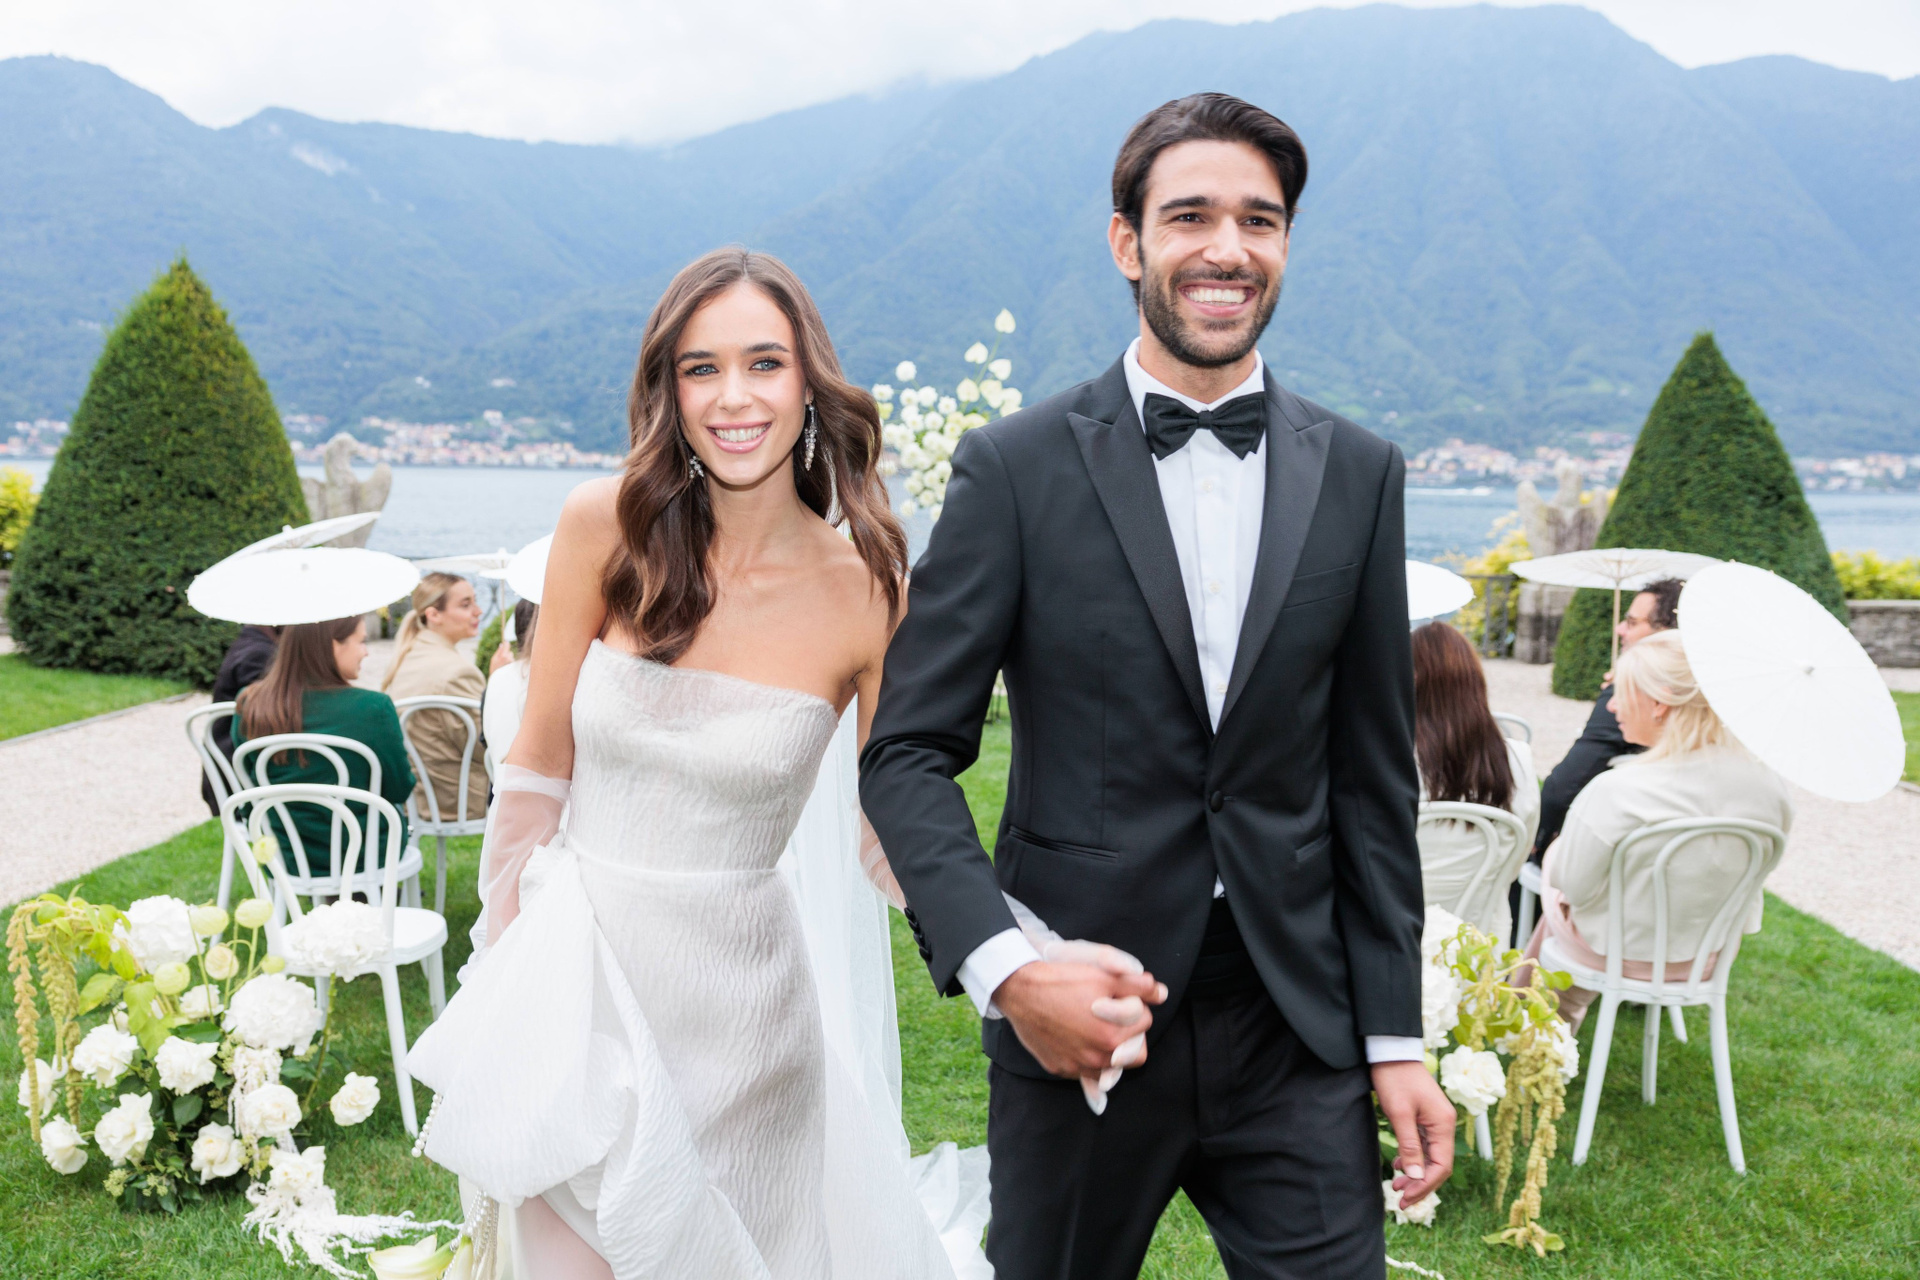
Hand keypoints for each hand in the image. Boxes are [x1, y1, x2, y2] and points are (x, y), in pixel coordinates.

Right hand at [490, 642, 514, 672]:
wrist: (497, 678)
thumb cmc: (494, 668)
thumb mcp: (494, 659)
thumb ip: (498, 651)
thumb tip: (502, 644)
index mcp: (503, 655)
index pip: (507, 645)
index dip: (506, 643)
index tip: (505, 643)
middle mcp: (509, 658)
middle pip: (509, 651)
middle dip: (506, 653)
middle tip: (501, 659)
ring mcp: (512, 662)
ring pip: (511, 657)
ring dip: (508, 658)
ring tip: (503, 664)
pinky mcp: (513, 665)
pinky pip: (512, 661)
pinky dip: (509, 662)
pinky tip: (506, 667)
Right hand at [994, 959, 1165, 1077]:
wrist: (1020, 990)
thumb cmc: (1062, 981)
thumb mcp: (1103, 976)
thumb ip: (1137, 986)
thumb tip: (1161, 993)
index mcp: (1112, 1035)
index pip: (1145, 1022)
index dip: (1135, 1006)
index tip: (1120, 998)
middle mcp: (1097, 1058)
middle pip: (1135, 1053)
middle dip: (1131, 1034)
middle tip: (1115, 1017)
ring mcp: (1078, 1067)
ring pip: (1112, 1068)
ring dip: (1112, 1050)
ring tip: (1098, 1028)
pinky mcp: (1061, 1069)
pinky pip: (1085, 1073)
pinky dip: (1088, 1059)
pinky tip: (1079, 1040)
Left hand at [1373, 1060, 1454, 1209]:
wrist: (1390, 1051)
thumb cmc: (1394, 1078)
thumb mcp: (1399, 1114)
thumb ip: (1409, 1146)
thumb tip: (1415, 1178)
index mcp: (1443, 1124)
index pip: (1441, 1166)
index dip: (1424, 1185)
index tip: (1405, 1198)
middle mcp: (1444, 1125)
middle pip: (1438, 1165)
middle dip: (1419, 1184)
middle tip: (1399, 1199)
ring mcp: (1436, 1121)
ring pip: (1430, 1157)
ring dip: (1415, 1173)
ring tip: (1395, 1186)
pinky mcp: (1426, 1117)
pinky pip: (1424, 1146)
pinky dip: (1413, 1158)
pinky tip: (1399, 1164)